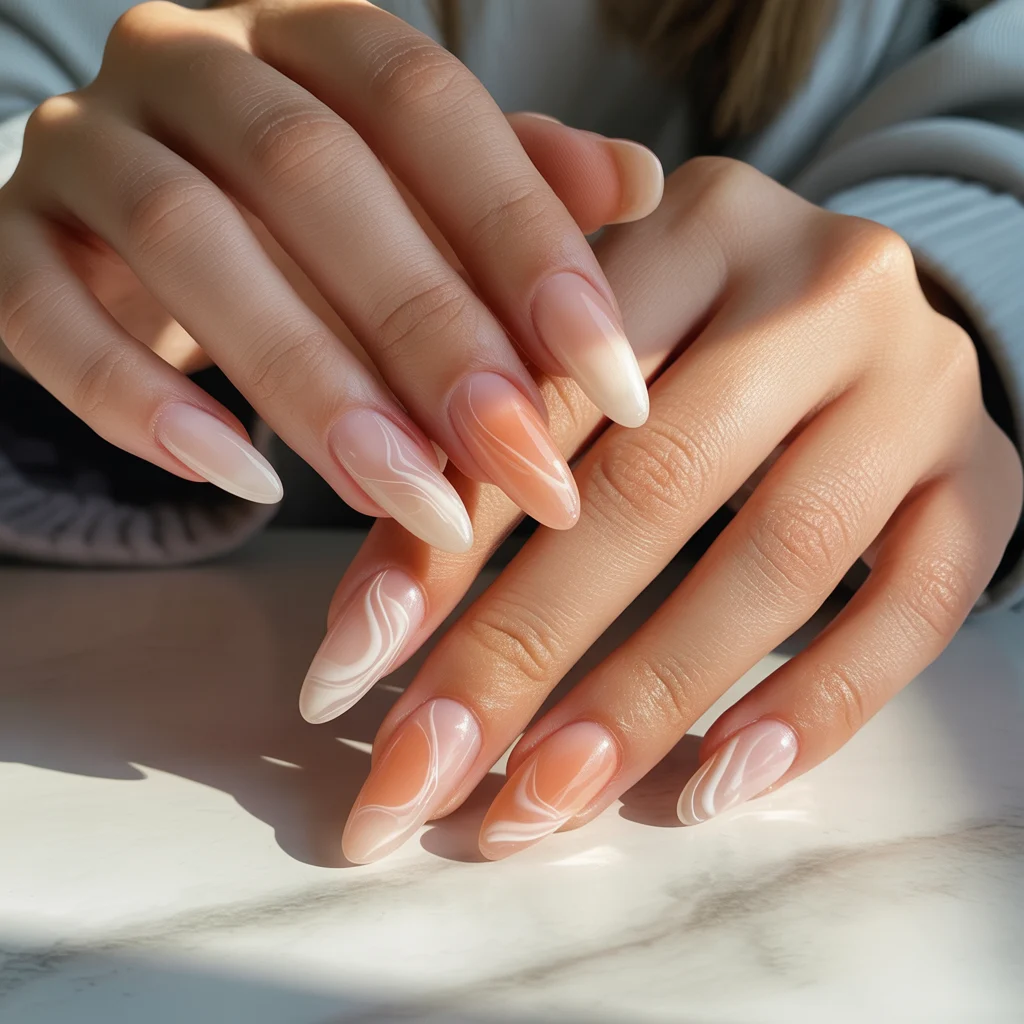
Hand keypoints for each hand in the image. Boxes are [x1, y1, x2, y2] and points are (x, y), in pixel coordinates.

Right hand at [0, 0, 661, 549]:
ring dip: (313, 383)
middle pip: (314, 175)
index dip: (526, 241)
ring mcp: (84, 145)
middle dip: (432, 333)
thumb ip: (513, 185)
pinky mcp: (10, 240)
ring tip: (410, 497)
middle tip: (523, 465)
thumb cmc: (306, 218)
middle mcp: (188, 60)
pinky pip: (44, 312)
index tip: (613, 382)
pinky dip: (142, 402)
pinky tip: (243, 479)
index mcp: (304, 36)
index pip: (427, 105)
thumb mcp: (416, 190)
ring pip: (189, 242)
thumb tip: (636, 180)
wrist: (131, 220)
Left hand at [308, 158, 1021, 861]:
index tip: (348, 672)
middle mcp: (816, 287)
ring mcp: (918, 386)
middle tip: (417, 779)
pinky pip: (912, 608)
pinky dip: (811, 709)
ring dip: (642, 703)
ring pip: (776, 560)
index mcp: (689, 227)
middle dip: (518, 653)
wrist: (859, 311)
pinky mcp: (986, 479)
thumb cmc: (692, 334)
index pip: (544, 392)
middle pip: (653, 488)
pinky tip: (710, 789)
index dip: (439, 539)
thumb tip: (367, 628)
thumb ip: (482, 436)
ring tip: (537, 807)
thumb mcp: (588, 337)